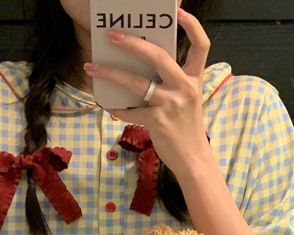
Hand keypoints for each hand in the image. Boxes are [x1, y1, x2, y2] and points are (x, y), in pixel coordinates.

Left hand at [83, 8, 211, 178]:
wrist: (193, 160)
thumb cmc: (187, 130)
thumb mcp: (186, 101)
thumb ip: (172, 84)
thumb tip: (142, 71)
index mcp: (194, 79)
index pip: (201, 45)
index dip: (191, 25)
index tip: (177, 13)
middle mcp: (185, 88)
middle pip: (159, 57)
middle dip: (133, 44)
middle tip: (112, 35)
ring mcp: (171, 104)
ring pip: (137, 83)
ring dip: (112, 74)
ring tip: (93, 67)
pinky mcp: (158, 121)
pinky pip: (131, 111)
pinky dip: (117, 109)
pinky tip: (108, 106)